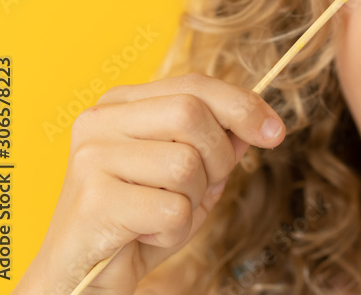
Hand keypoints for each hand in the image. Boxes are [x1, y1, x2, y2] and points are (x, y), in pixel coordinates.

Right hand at [16, 73, 285, 294]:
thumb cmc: (141, 221)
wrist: (84, 278)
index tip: (276, 132)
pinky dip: (174, 231)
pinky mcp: (93, 201)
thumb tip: (259, 123)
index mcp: (121, 104)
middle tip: (203, 188)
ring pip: (186, 163)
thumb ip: (220, 144)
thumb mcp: (190, 176)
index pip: (195, 85)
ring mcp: (91, 158)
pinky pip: (172, 210)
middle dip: (218, 156)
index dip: (243, 106)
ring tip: (162, 215)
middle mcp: (99, 121)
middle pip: (192, 113)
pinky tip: (146, 236)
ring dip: (193, 200)